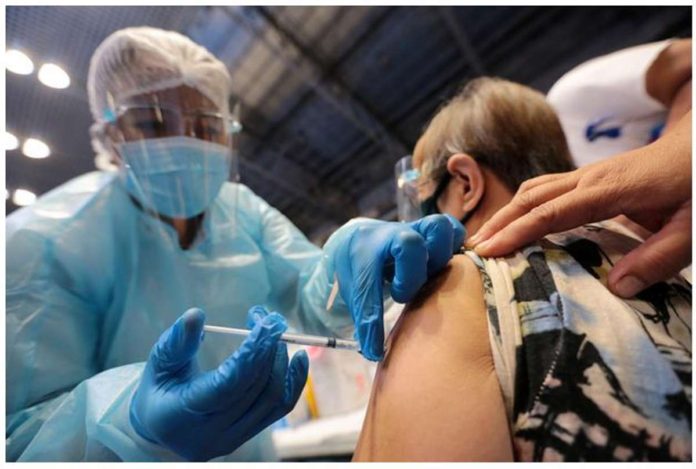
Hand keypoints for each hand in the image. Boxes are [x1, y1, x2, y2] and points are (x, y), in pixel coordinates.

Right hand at [129, 306, 307, 460]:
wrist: (160, 424)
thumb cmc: (159, 387)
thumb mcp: (159, 362)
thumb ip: (177, 341)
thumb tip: (196, 314)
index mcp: (182, 415)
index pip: (227, 384)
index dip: (251, 352)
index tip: (266, 323)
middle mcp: (211, 434)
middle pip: (254, 388)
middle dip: (267, 348)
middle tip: (269, 318)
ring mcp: (232, 438)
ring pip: (272, 398)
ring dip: (280, 361)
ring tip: (276, 332)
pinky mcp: (248, 434)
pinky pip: (279, 408)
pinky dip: (293, 381)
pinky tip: (298, 358)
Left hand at [333, 214, 464, 360]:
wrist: (354, 242)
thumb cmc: (354, 272)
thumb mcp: (351, 294)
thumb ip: (364, 318)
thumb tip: (376, 353)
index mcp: (362, 252)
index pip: (368, 287)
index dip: (372, 322)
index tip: (373, 348)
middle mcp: (389, 235)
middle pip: (410, 244)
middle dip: (413, 276)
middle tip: (405, 295)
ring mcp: (413, 229)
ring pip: (439, 229)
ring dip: (441, 257)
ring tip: (432, 277)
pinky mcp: (431, 231)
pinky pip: (453, 232)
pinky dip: (456, 248)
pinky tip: (448, 270)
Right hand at [470, 112, 691, 297]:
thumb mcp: (693, 227)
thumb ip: (658, 258)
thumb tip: (616, 288)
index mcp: (609, 189)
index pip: (549, 212)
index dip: (515, 232)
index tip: (488, 252)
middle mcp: (590, 178)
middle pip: (530, 197)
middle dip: (498, 222)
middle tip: (473, 250)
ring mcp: (590, 174)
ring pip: (535, 188)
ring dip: (507, 211)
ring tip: (487, 238)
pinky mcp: (594, 176)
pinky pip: (547, 188)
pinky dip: (524, 205)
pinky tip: (519, 222)